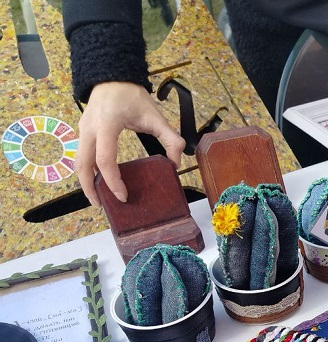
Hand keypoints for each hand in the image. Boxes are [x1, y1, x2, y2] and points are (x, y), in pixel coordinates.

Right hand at [76, 82, 185, 206]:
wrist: (112, 76)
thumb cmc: (132, 95)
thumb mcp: (156, 115)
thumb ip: (171, 139)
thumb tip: (175, 163)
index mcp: (107, 125)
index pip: (105, 159)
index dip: (112, 181)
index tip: (123, 195)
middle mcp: (90, 128)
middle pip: (82, 165)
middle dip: (90, 188)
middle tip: (101, 206)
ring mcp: (83, 129)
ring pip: (78, 161)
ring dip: (86, 181)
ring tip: (98, 198)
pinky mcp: (83, 131)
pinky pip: (81, 155)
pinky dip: (87, 171)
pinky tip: (99, 181)